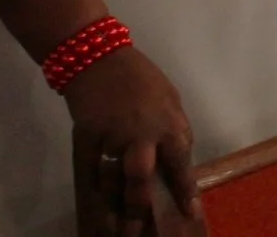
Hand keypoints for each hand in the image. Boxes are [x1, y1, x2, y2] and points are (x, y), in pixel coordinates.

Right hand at [64, 45, 197, 236]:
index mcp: (168, 122)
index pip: (180, 163)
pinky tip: (99, 205)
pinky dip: (94, 190)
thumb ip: (175, 129)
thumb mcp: (170, 98)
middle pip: (142, 178)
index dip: (185, 190)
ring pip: (114, 180)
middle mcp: (142, 133)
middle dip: (141, 206)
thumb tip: (180, 159)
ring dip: (115, 205)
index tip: (190, 212)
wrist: (99, 57)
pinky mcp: (86, 137)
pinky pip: (89, 170)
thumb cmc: (141, 78)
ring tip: (118, 228)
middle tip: (141, 230)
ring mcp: (111, 136)